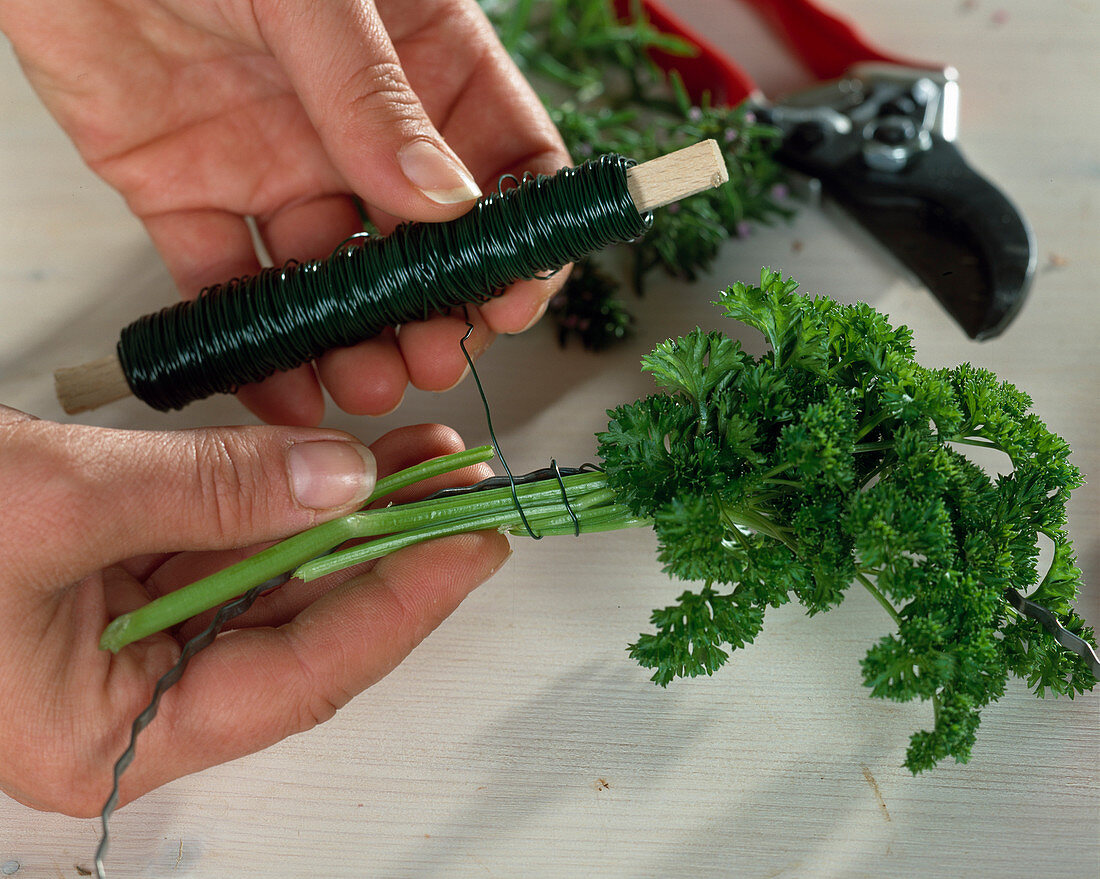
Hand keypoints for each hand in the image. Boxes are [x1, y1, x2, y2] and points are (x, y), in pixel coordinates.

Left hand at [0, 0, 569, 423]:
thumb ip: (370, 91)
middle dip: (435, 309)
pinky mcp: (188, 193)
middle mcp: (354, 124)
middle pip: (424, 240)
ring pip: (332, 277)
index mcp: (416, 56)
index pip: (506, 156)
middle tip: (434, 359)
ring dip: (355, 340)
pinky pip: (226, 282)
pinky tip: (279, 381)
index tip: (513, 297)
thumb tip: (446, 199)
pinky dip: (250, 340)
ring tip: (364, 381)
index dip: (519, 235)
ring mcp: (275, 163)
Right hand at [0, 405, 508, 815]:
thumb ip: (209, 493)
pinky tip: (339, 464)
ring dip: (342, 520)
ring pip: (264, 582)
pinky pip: (220, 542)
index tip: (471, 546)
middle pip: (293, 631)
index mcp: (97, 732)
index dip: (397, 608)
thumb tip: (340, 483)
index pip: (296, 679)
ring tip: (421, 464)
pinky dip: (280, 502)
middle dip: (384, 556)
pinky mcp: (110, 572)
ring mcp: (115, 633)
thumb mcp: (53, 501)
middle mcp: (117, 694)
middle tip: (461, 495)